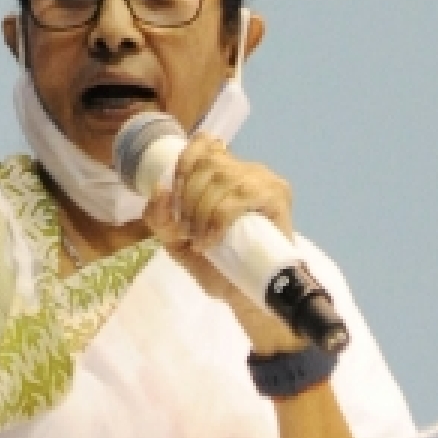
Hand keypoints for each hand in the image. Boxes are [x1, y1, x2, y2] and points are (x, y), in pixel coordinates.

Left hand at [143, 135, 305, 353]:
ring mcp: (264, 180)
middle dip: (187, 199)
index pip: (202, 144)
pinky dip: (217, 221)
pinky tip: (212, 241)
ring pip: (220, 179)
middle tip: (187, 232)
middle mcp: (245, 169)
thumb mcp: (176, 238)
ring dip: (201, 213)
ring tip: (200, 241)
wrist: (246, 294)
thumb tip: (160, 190)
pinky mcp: (277, 197)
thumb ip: (161, 216)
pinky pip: (237, 199)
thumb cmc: (215, 265)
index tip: (174, 198)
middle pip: (206, 163)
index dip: (182, 166)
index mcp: (222, 172)